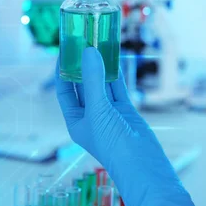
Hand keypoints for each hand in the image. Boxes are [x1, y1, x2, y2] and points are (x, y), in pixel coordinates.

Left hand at [56, 48, 197, 205]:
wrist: (143, 164)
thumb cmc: (113, 144)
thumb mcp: (98, 110)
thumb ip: (93, 80)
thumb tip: (87, 52)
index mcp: (75, 120)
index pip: (64, 90)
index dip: (62, 70)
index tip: (65, 49)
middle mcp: (90, 115)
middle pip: (83, 84)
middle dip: (82, 64)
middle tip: (83, 41)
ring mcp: (108, 112)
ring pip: (102, 83)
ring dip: (100, 65)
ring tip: (98, 42)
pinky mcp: (125, 110)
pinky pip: (117, 86)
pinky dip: (116, 72)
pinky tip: (114, 56)